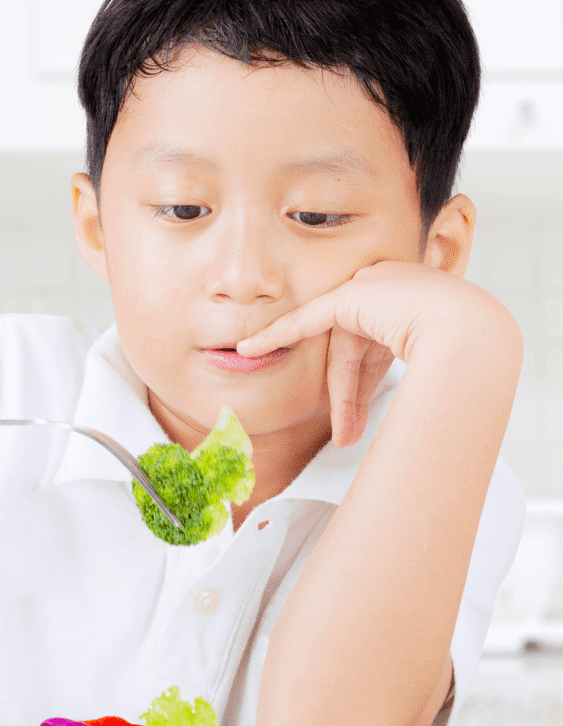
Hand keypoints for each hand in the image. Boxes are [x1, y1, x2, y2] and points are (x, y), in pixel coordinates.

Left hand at [236, 261, 504, 446]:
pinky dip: (278, 335)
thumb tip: (422, 423)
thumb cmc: (469, 354)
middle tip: (347, 439)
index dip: (361, 385)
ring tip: (340, 436)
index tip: (350, 414)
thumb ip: (418, 379)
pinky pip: (307, 320)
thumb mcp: (438, 368)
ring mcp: (372, 286)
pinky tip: (250, 348)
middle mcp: (392, 289)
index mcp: (415, 305)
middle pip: (358, 353)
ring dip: (342, 396)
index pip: (378, 350)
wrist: (475, 329)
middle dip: (351, 398)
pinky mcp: (352, 294)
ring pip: (343, 352)